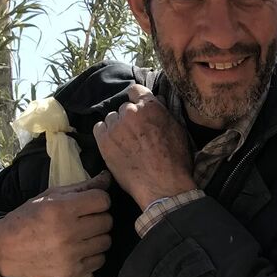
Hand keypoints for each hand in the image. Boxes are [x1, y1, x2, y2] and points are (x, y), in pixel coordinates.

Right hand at [0, 172, 112, 276]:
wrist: (5, 249)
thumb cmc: (28, 218)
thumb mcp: (49, 196)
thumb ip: (80, 187)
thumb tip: (107, 178)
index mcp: (61, 209)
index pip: (102, 200)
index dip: (98, 199)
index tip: (90, 203)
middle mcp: (68, 232)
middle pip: (107, 221)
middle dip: (99, 218)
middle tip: (85, 220)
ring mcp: (71, 254)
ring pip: (106, 241)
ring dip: (97, 237)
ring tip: (82, 235)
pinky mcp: (71, 271)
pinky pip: (99, 260)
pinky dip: (93, 254)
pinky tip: (80, 249)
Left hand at [93, 83, 194, 208]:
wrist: (162, 185)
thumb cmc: (175, 161)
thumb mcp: (178, 130)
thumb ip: (164, 112)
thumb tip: (155, 99)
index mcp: (150, 106)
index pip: (135, 90)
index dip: (137, 99)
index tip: (139, 109)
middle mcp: (131, 112)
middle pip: (124, 108)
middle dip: (130, 118)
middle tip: (136, 134)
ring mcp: (116, 126)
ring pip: (112, 119)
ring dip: (117, 127)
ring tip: (126, 143)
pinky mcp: (104, 141)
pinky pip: (99, 129)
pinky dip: (105, 135)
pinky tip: (114, 145)